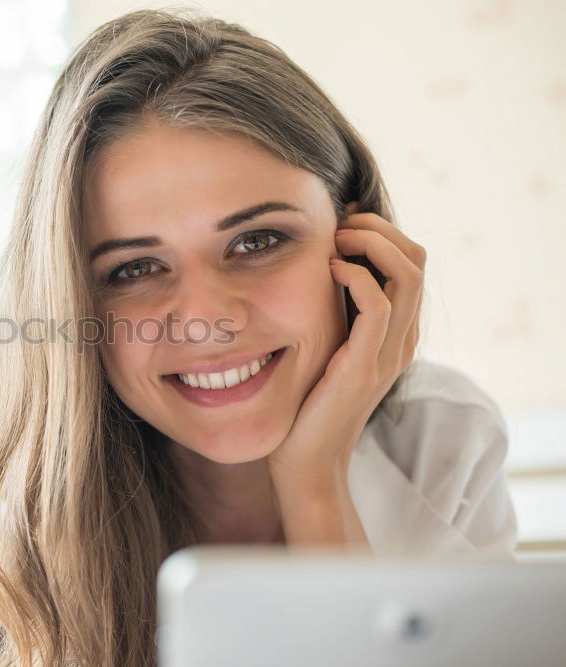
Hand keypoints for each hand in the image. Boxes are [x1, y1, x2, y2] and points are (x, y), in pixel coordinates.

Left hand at [266, 202, 425, 542]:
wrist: (307, 460)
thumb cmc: (307, 403)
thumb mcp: (325, 347)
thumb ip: (331, 314)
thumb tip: (315, 268)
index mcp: (396, 333)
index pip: (412, 262)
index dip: (381, 232)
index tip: (341, 224)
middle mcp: (401, 339)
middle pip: (417, 259)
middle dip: (379, 228)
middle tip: (339, 224)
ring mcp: (387, 352)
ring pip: (407, 274)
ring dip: (371, 242)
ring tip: (336, 239)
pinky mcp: (364, 365)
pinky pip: (378, 306)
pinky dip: (357, 276)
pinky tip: (329, 270)